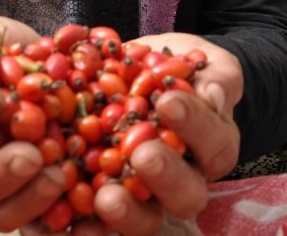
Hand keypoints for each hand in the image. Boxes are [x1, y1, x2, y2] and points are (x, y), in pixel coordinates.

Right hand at [0, 17, 68, 232]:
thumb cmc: (9, 56)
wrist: (50, 71)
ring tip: (59, 174)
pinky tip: (83, 200)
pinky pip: (44, 226)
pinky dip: (61, 218)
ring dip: (29, 201)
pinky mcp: (41, 204)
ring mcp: (5, 190)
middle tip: (30, 153)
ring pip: (1, 215)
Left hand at [85, 33, 242, 235]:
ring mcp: (148, 195)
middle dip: (165, 176)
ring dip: (127, 212)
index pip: (212, 143)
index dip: (194, 125)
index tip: (169, 101)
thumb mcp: (208, 66)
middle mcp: (185, 179)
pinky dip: (85, 226)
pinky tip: (69, 224)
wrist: (151, 75)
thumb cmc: (184, 70)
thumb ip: (216, 79)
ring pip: (146, 218)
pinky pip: (100, 224)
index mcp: (213, 146)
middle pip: (185, 194)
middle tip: (143, 154)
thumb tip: (212, 96)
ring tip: (106, 197)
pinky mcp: (110, 199)